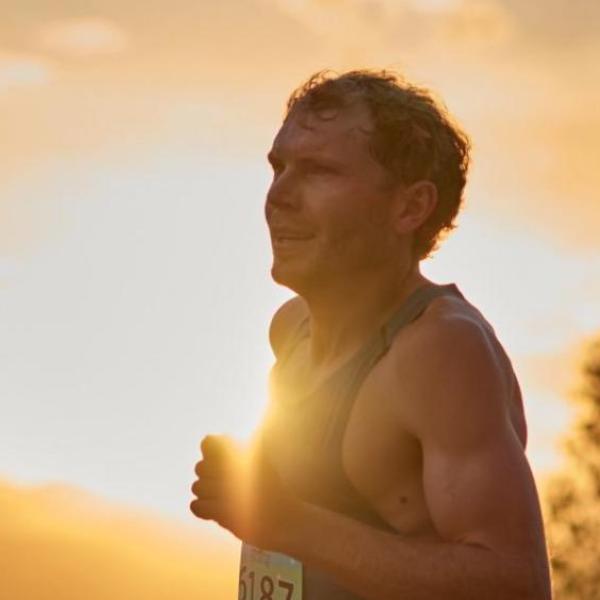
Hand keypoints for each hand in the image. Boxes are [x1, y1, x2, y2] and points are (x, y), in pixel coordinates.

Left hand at [190, 434, 302, 550]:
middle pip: (199, 466)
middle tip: (222, 484)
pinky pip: (196, 506)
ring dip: (205, 493)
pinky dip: (202, 509)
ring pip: (197, 487)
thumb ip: (249, 447)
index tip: (220, 461)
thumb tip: (236, 435)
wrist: (284, 518)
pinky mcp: (223, 514)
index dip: (211, 452)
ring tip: (220, 498)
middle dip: (207, 475)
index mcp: (241, 453)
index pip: (208, 442)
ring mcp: (226, 491)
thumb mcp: (264, 460)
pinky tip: (215, 511)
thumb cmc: (275, 489)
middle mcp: (231, 468)